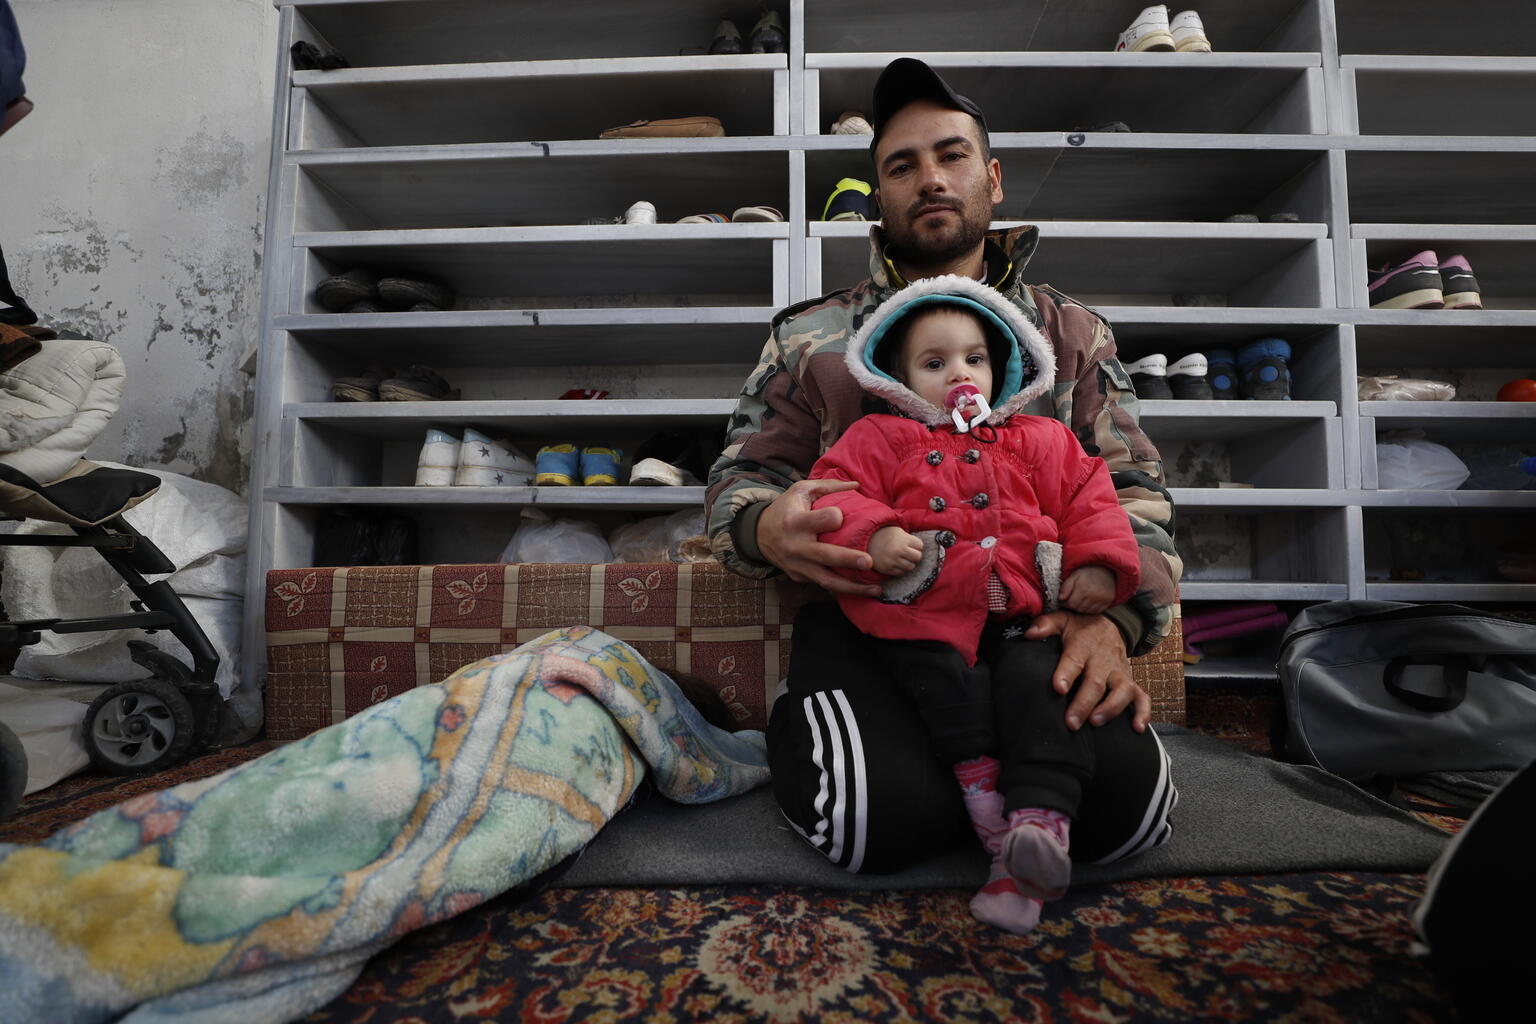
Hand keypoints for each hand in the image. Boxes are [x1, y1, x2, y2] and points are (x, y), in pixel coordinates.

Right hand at [756, 479, 881, 596]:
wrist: (759, 534)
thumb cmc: (786, 508)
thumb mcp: (801, 490)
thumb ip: (829, 486)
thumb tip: (857, 486)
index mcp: (796, 521)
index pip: (818, 520)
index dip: (832, 517)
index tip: (842, 516)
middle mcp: (795, 546)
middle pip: (823, 555)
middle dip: (847, 560)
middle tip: (870, 562)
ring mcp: (797, 565)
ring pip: (825, 580)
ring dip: (852, 587)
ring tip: (876, 589)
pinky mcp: (799, 577)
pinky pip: (822, 585)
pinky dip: (842, 589)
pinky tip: (862, 590)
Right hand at [868, 526, 922, 575]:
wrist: (866, 542)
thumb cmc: (885, 535)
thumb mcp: (898, 531)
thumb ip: (909, 538)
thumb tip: (923, 548)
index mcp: (903, 539)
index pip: (920, 546)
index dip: (916, 545)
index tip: (910, 544)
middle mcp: (899, 551)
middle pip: (918, 557)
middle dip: (914, 555)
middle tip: (908, 552)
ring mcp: (893, 561)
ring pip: (911, 567)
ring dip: (908, 563)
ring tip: (902, 558)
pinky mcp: (887, 569)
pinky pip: (901, 573)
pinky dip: (900, 569)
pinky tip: (896, 563)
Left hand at [1023, 611, 1148, 732]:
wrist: (1113, 625)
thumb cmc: (1081, 629)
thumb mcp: (1063, 620)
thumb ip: (1045, 625)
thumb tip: (1028, 633)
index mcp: (1083, 647)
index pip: (1074, 661)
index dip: (1066, 674)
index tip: (1058, 688)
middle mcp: (1103, 661)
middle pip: (1096, 683)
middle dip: (1084, 704)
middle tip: (1071, 722)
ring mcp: (1119, 673)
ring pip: (1122, 691)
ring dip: (1111, 708)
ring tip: (1096, 722)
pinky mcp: (1131, 682)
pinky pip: (1142, 698)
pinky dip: (1143, 713)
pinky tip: (1137, 728)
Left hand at [1059, 566, 1115, 613]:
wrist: (1106, 570)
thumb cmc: (1088, 573)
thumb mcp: (1074, 575)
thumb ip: (1065, 587)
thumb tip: (1060, 598)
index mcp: (1083, 588)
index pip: (1071, 604)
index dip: (1065, 603)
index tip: (1064, 601)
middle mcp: (1093, 595)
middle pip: (1078, 609)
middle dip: (1073, 606)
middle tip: (1072, 600)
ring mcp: (1102, 599)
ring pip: (1086, 611)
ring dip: (1081, 608)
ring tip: (1080, 600)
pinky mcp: (1107, 602)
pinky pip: (1095, 611)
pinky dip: (1090, 609)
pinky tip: (1088, 602)